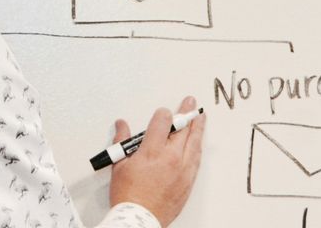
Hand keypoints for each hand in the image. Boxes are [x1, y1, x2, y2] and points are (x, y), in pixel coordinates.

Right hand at [108, 96, 205, 227]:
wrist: (140, 220)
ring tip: (200, 118)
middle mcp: (171, 158)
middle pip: (183, 129)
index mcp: (152, 152)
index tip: (164, 112)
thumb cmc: (129, 196)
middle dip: (187, 113)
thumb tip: (121, 126)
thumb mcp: (119, 166)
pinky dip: (198, 147)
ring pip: (195, 143)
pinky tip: (199, 142)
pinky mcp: (188, 181)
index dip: (164, 113)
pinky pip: (197, 159)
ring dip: (198, 128)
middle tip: (190, 103)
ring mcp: (182, 170)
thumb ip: (122, 142)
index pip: (163, 121)